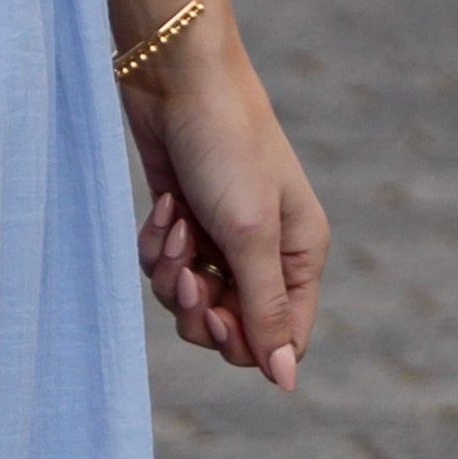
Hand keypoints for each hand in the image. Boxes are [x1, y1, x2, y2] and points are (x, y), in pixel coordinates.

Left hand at [126, 42, 326, 392]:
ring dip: (171, 272)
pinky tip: (163, 206)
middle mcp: (267, 253)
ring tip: (174, 222)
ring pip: (189, 301)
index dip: (243, 342)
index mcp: (300, 257)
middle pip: (228, 329)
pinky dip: (157, 245)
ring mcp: (223, 239)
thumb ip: (266, 310)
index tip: (215, 313)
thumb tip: (286, 381)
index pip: (281, 339)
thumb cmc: (226, 147)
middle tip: (186, 272)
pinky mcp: (184, 223)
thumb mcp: (250, 235)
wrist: (177, 77)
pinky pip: (164, 268)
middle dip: (197, 308)